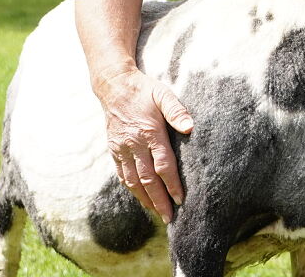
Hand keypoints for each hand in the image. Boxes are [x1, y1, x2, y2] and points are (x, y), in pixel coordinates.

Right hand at [94, 68, 193, 222]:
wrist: (114, 86)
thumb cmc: (144, 90)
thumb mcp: (163, 94)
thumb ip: (177, 111)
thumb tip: (190, 128)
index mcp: (149, 133)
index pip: (163, 165)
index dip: (172, 184)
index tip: (181, 199)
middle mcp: (134, 144)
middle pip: (148, 179)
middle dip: (159, 200)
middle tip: (170, 217)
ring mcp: (121, 149)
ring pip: (133, 181)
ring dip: (145, 199)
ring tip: (157, 213)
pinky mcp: (113, 149)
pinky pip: (122, 174)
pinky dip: (131, 189)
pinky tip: (140, 197)